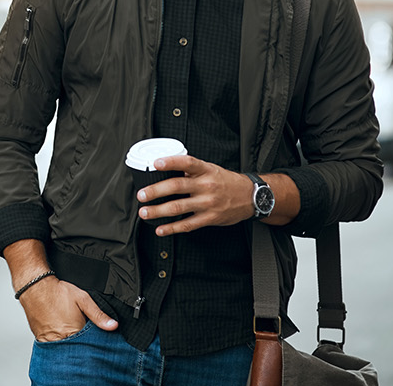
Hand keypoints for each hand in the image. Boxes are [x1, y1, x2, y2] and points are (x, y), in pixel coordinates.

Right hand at [18, 277, 117, 341]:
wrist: (35, 287)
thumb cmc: (57, 292)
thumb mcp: (83, 299)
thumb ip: (98, 315)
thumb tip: (113, 326)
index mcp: (73, 331)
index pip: (88, 347)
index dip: (93, 345)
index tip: (96, 344)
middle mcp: (60, 339)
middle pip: (75, 351)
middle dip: (81, 348)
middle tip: (80, 335)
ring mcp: (49, 340)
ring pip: (63, 351)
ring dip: (69, 347)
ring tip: (70, 335)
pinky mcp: (40, 339)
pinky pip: (52, 348)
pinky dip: (58, 345)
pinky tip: (60, 335)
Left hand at [137, 155, 252, 235]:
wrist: (252, 197)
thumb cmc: (226, 182)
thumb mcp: (211, 169)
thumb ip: (191, 171)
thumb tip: (164, 170)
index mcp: (206, 170)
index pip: (187, 163)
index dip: (170, 162)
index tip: (155, 163)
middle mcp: (206, 186)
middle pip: (177, 186)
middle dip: (155, 191)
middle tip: (141, 195)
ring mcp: (208, 203)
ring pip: (178, 207)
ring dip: (158, 211)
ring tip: (144, 212)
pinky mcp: (210, 218)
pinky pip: (188, 225)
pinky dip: (172, 228)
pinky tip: (160, 229)